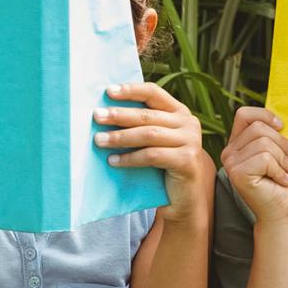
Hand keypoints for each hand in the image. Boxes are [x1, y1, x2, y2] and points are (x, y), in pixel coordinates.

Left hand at [94, 82, 214, 224]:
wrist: (184, 197)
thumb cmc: (163, 165)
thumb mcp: (155, 140)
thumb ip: (141, 125)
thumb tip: (105, 113)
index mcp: (179, 111)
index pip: (153, 93)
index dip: (131, 90)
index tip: (109, 92)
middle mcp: (188, 123)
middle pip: (148, 115)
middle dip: (119, 115)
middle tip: (97, 116)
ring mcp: (191, 141)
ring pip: (149, 134)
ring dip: (121, 137)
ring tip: (99, 140)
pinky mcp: (187, 160)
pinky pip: (152, 156)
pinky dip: (130, 158)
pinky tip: (113, 160)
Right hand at [217, 107, 287, 225]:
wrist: (283, 213)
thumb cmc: (285, 182)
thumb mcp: (281, 152)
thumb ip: (278, 134)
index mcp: (238, 143)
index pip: (244, 115)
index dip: (265, 115)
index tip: (283, 127)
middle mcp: (229, 151)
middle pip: (258, 128)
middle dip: (283, 143)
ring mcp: (230, 163)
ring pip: (263, 143)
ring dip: (284, 159)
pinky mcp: (237, 174)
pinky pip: (264, 158)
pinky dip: (280, 169)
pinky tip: (284, 181)